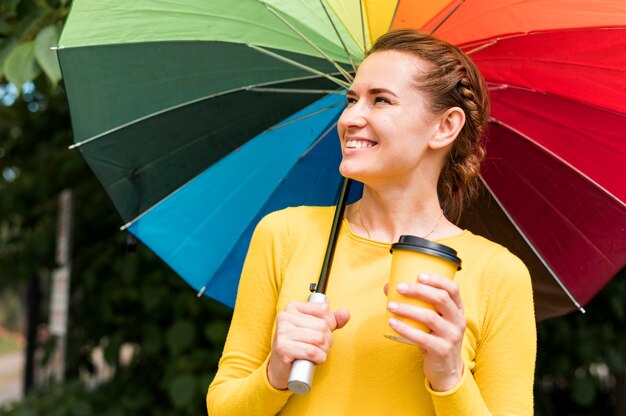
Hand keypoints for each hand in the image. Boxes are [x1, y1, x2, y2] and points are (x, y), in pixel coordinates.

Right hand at [267, 301, 349, 389]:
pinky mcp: (283, 347)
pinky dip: (318, 358)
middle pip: (322, 326)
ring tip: (317, 354)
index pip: (323, 309)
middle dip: (328, 340)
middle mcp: (285, 316)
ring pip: (319, 338)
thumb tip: (345, 314)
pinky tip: (314, 359)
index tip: (323, 333)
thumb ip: (331, 321)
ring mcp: (282, 331)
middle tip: (320, 347)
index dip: (330, 323)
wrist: (280, 368)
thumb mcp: (315, 330)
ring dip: (324, 350)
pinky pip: (311, 351)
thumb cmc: (298, 346)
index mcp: (293, 307)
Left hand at [384, 274, 465, 391]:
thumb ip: (415, 304)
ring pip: (430, 317)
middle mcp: (458, 321)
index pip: (453, 289)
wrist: (446, 369)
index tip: (419, 275)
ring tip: (391, 305)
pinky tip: (392, 323)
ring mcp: (452, 336)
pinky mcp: (442, 350)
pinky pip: (422, 338)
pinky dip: (405, 329)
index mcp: (458, 310)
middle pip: (441, 299)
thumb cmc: (435, 337)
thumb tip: (388, 287)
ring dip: (408, 309)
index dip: (437, 279)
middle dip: (419, 290)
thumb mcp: (432, 320)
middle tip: (399, 287)